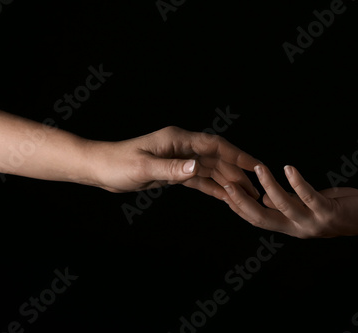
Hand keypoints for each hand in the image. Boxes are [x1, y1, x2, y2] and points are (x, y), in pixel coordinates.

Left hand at [85, 126, 259, 199]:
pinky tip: (225, 197)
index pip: (215, 145)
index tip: (256, 166)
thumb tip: (197, 168)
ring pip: (210, 170)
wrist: (101, 168)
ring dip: (227, 182)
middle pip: (217, 158)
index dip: (237, 155)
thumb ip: (171, 168)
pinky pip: (198, 180)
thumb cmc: (118, 163)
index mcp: (178, 140)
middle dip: (237, 172)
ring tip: (246, 195)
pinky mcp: (174, 172)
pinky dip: (212, 188)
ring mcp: (179, 159)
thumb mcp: (144, 167)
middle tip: (256, 189)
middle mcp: (182, 147)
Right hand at [223, 164, 357, 237]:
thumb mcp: (306, 209)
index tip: (223, 192)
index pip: (257, 220)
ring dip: (269, 185)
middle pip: (262, 218)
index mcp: (290, 226)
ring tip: (259, 168)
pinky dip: (297, 181)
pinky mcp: (328, 212)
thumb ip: (286, 205)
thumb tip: (265, 199)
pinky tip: (289, 168)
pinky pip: (309, 196)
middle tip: (229, 184)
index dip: (239, 208)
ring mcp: (313, 222)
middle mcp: (298, 228)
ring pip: (283, 205)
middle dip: (243, 202)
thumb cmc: (337, 210)